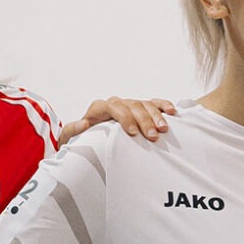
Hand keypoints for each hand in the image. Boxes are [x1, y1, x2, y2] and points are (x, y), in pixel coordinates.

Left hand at [59, 97, 176, 144]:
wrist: (90, 138)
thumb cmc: (82, 140)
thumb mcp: (71, 138)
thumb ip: (73, 130)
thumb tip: (83, 124)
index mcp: (99, 108)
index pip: (113, 107)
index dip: (124, 118)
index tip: (133, 132)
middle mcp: (116, 104)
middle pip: (132, 106)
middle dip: (144, 120)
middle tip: (152, 136)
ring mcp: (129, 105)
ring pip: (144, 104)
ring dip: (156, 116)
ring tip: (164, 129)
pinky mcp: (140, 109)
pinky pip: (154, 103)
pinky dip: (163, 106)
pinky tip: (172, 112)